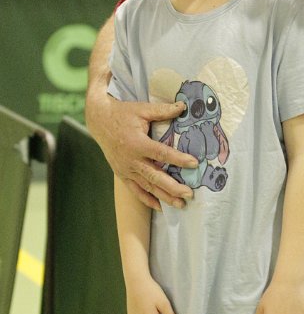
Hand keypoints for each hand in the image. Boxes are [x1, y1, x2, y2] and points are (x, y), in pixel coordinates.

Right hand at [86, 94, 197, 210]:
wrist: (99, 121)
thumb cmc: (122, 114)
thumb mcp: (142, 109)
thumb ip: (163, 110)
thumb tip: (183, 106)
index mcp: (137, 143)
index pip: (162, 153)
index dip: (178, 159)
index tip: (194, 164)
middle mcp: (131, 159)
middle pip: (155, 177)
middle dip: (173, 187)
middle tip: (190, 194)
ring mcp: (126, 169)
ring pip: (147, 187)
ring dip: (164, 197)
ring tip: (181, 205)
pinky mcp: (122, 174)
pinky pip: (135, 191)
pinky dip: (147, 200)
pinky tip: (160, 207)